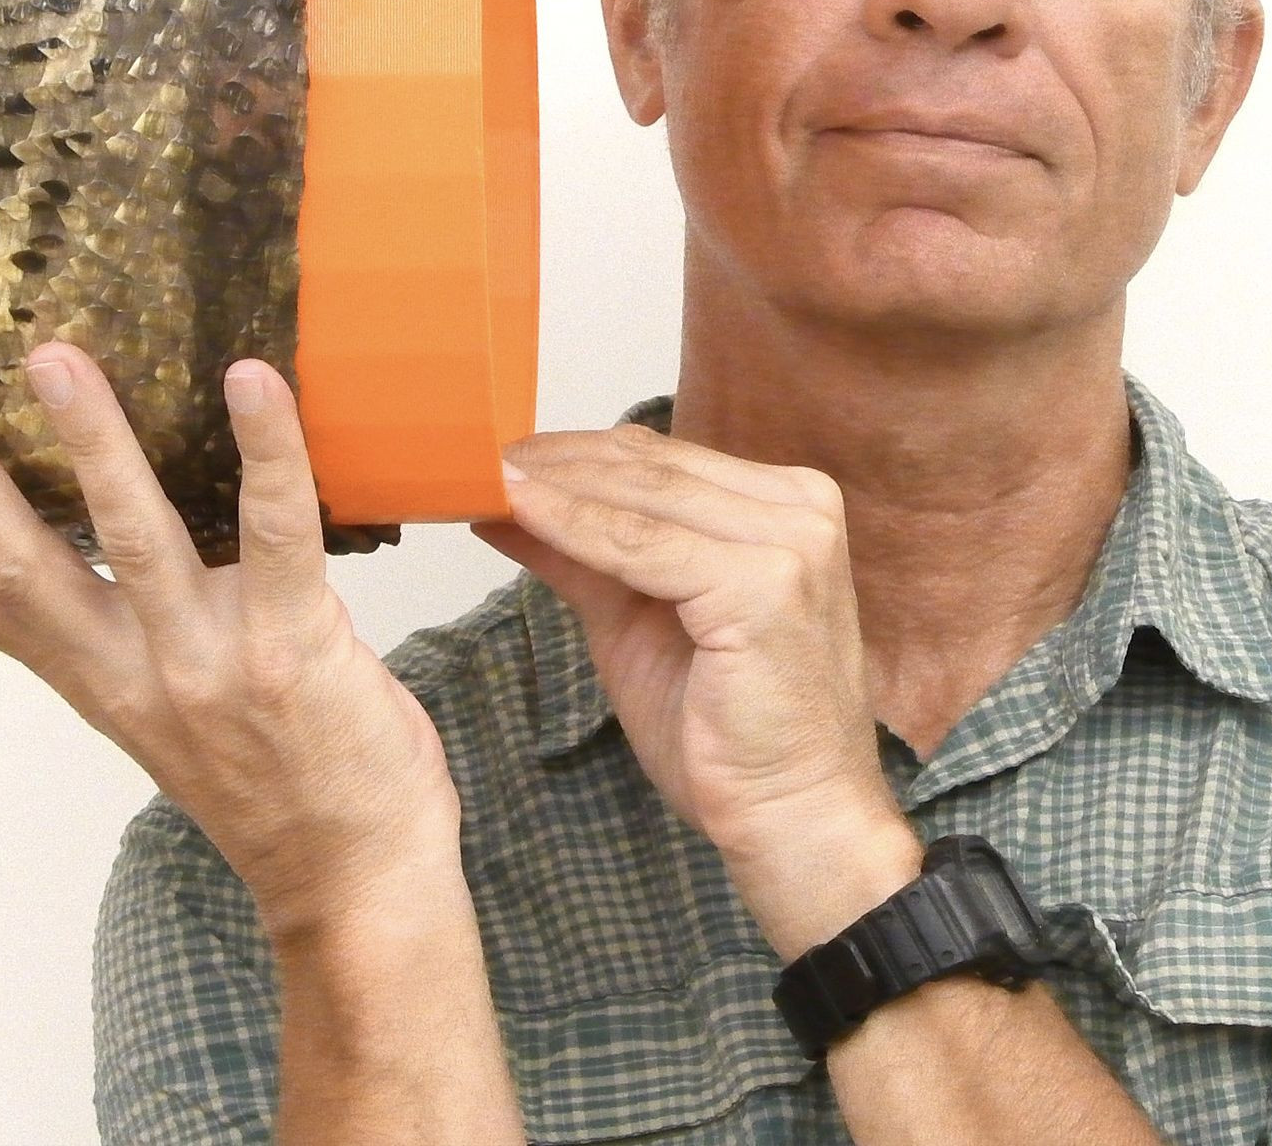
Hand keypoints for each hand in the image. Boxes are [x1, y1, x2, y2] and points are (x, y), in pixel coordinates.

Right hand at [0, 345, 457, 933]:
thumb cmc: (282, 785)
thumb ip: (138, 635)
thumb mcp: (173, 715)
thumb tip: (124, 541)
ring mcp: (208, 659)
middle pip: (23, 566)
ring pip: (134, 533)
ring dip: (92, 440)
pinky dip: (267, 449)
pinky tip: (255, 380)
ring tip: (52, 359)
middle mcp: (134, 671)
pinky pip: (276, 530)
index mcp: (97, 679)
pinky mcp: (291, 643)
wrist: (356, 880)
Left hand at [474, 427, 921, 954]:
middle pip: (651, 465)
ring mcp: (791, 541)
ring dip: (553, 486)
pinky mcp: (765, 584)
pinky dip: (570, 526)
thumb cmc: (732, 734)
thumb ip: (587, 558)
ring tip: (480, 478)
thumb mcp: (641, 624)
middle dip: (553, 463)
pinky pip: (641, 545)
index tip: (496, 457)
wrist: (793, 817)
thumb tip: (510, 506)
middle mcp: (802, 507)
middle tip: (469, 460)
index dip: (571, 454)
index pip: (662, 459)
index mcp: (787, 506)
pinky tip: (515, 513)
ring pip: (642, 496)